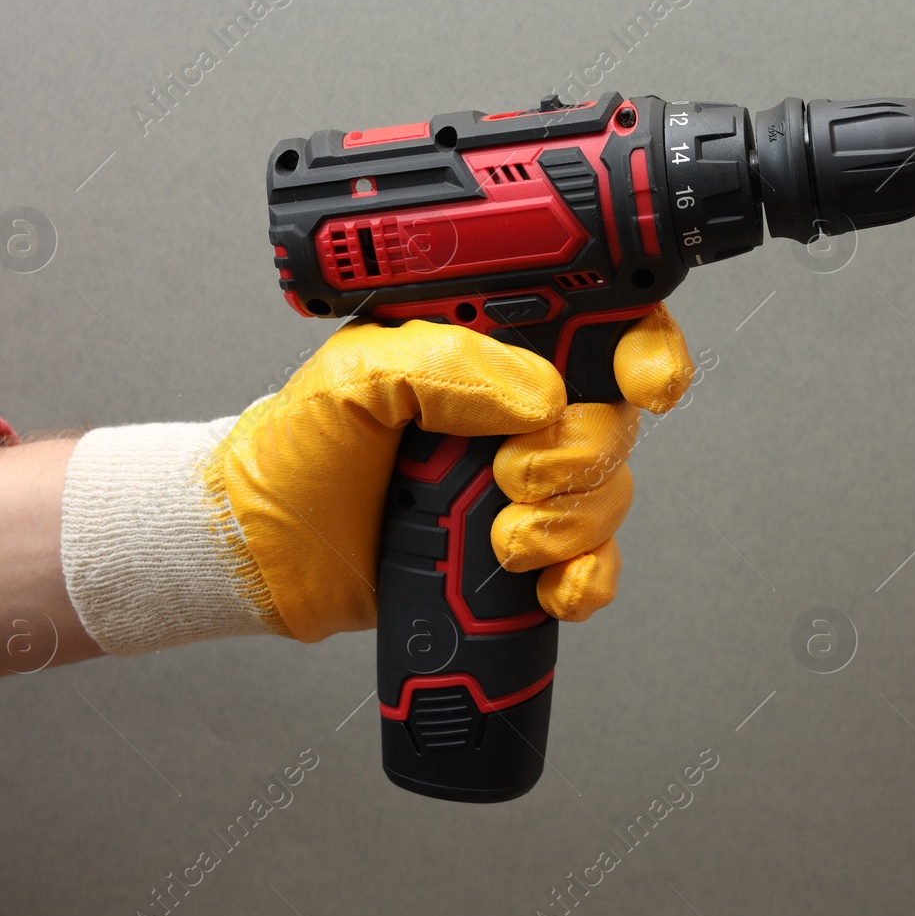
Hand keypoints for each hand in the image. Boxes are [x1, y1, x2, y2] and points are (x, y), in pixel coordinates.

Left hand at [206, 305, 692, 640]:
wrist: (267, 552)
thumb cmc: (299, 451)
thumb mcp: (355, 377)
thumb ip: (445, 366)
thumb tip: (540, 396)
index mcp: (490, 353)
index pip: (599, 330)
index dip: (645, 351)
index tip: (647, 383)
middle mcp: (518, 416)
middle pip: (616, 424)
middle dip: (581, 458)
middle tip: (511, 477)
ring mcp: (523, 489)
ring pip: (608, 498)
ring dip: (568, 526)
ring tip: (497, 540)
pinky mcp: (521, 557)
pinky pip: (594, 568)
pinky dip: (583, 581)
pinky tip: (546, 585)